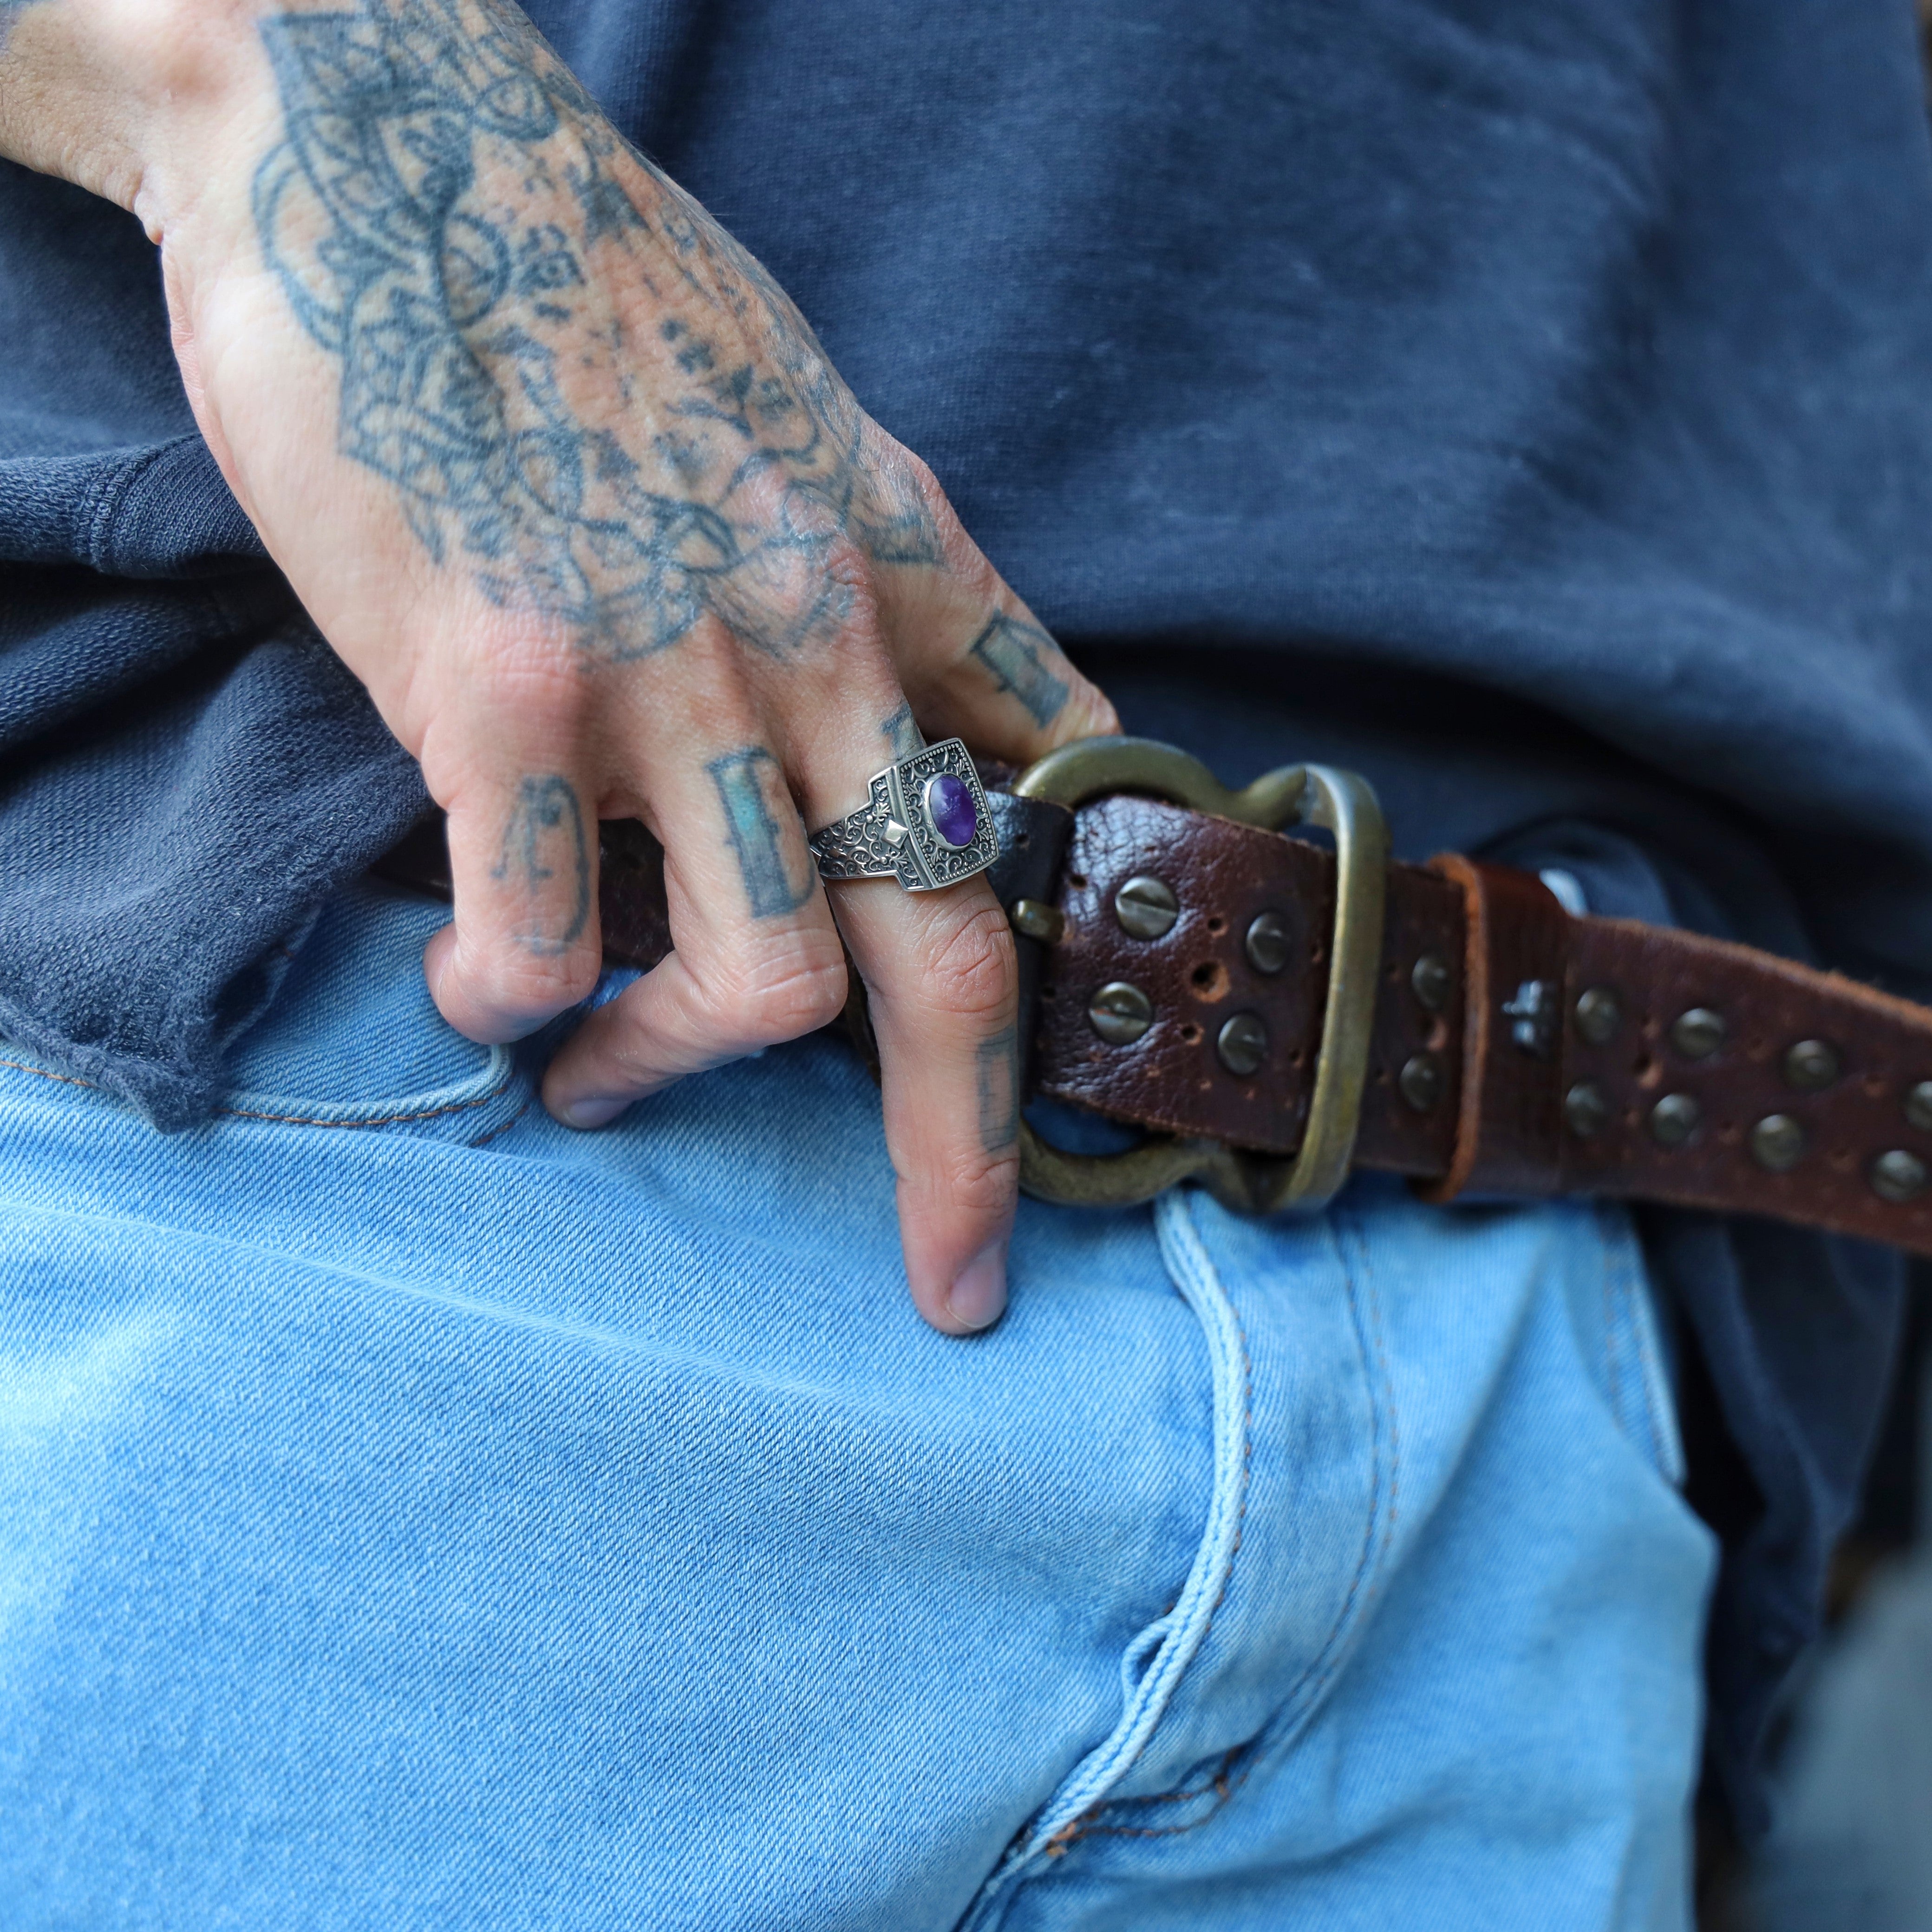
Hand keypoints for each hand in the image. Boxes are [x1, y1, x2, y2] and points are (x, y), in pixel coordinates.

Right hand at [0, 0, 1116, 1330]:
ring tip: (596, 1069)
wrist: (391, 140)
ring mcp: (667, 666)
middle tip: (959, 1279)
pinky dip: (512, 1003)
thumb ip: (894, 587)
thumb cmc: (595, 294)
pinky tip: (487, 993)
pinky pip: (540, 935)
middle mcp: (817, 634)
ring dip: (678, 1066)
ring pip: (773, 977)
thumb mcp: (812, 421)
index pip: (1062, 800)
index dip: (1100, 963)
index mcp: (903, 567)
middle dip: (971, 1150)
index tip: (1086, 1092)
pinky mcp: (497, 683)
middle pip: (959, 952)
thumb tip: (948, 731)